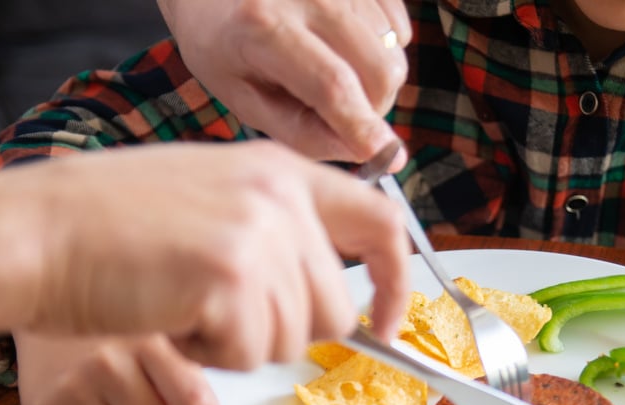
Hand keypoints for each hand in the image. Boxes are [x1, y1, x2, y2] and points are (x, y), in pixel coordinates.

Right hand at [9, 141, 409, 366]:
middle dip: (282, 332)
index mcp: (280, 171)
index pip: (380, 224)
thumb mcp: (211, 196)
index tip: (387, 326)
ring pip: (292, 341)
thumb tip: (333, 288)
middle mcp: (280, 197)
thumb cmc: (108, 225)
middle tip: (219, 309)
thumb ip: (276, 226)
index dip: (395, 284)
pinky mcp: (230, 281)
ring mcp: (258, 236)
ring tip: (183, 302)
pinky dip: (209, 355)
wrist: (37, 232)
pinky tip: (169, 317)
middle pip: (334, 311)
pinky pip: (248, 356)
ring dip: (238, 343)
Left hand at [160, 0, 410, 164]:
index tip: (390, 158)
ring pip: (395, 51)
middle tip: (343, 116)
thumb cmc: (224, 50)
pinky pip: (399, 27)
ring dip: (376, 81)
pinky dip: (383, 51)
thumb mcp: (246, 101)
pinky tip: (346, 50)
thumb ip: (303, 132)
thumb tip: (366, 151)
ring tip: (336, 77)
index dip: (364, 127)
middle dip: (374, 109)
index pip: (332, 85)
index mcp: (264, 27)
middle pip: (380, 70)